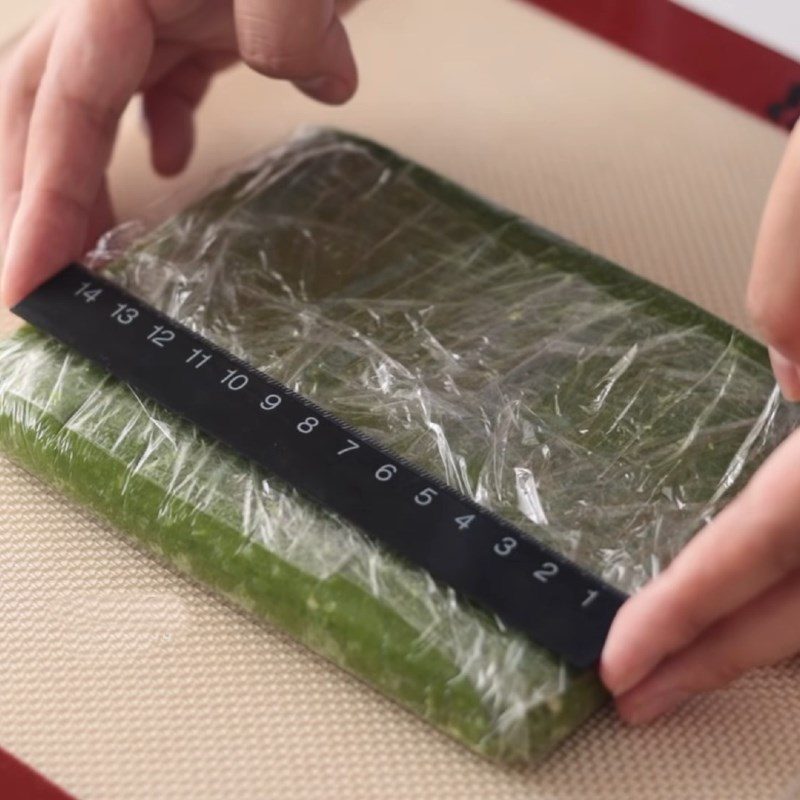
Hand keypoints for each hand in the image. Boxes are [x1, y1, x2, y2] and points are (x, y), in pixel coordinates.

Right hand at [0, 0, 358, 306]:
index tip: (28, 282)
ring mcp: (154, 6)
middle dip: (31, 191)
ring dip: (80, 171)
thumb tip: (318, 82)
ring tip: (92, 242)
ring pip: (89, 99)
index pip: (61, 107)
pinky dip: (154, 126)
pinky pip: (154, 80)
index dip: (40, 201)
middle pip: (42, 103)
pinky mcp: (194, 17)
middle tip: (36, 275)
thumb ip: (291, 24)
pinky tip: (166, 162)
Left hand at [599, 124, 799, 723]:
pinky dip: (786, 580)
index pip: (774, 538)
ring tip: (680, 665)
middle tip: (637, 694)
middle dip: (716, 654)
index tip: (622, 660)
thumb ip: (794, 299)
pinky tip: (749, 598)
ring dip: (753, 634)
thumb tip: (792, 376)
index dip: (694, 609)